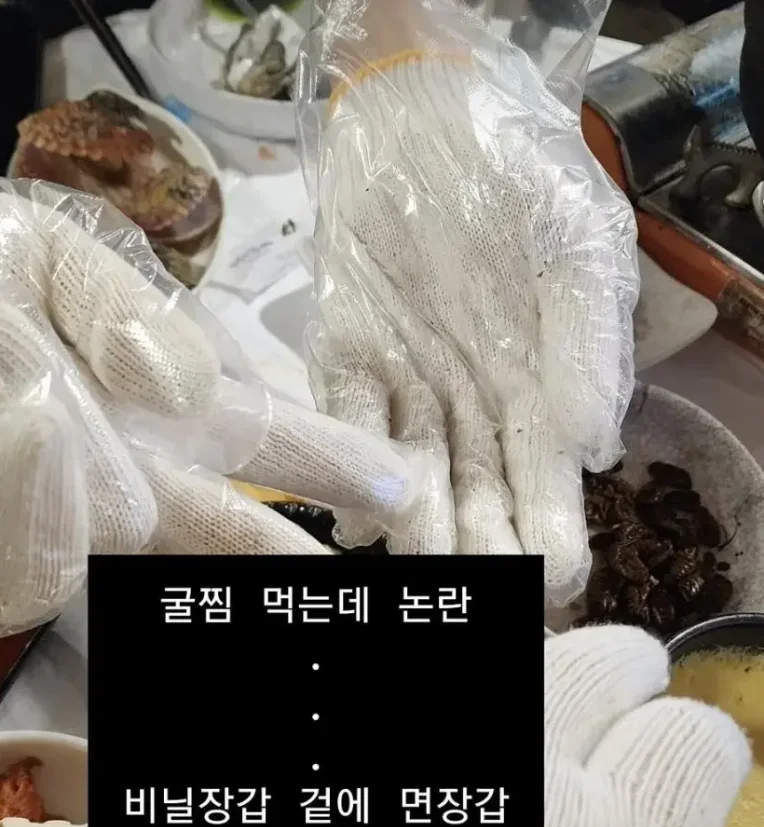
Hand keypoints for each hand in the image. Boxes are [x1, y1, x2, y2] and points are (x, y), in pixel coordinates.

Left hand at [0, 179, 420, 637]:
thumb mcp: (36, 251)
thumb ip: (128, 303)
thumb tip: (193, 387)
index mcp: (144, 402)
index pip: (259, 437)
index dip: (332, 462)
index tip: (395, 487)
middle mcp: (117, 473)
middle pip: (225, 529)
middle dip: (285, 556)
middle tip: (354, 579)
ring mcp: (54, 528)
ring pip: (135, 523)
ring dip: (100, 444)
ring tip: (12, 351)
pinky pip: (47, 550)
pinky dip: (44, 477)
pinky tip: (24, 408)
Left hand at [93, 626, 747, 826]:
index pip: (684, 751)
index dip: (696, 758)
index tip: (683, 773)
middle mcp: (496, 805)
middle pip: (592, 669)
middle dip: (623, 679)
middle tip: (619, 705)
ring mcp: (389, 782)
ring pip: (486, 655)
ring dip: (526, 652)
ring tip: (538, 663)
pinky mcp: (308, 784)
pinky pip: (366, 675)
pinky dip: (418, 646)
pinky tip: (449, 672)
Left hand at [308, 3, 638, 600]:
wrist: (431, 114)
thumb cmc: (524, 179)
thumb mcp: (581, 248)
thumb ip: (590, 346)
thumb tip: (597, 451)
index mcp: (540, 396)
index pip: (548, 483)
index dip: (552, 531)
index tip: (557, 576)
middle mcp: (473, 411)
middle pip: (479, 495)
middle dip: (482, 549)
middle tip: (485, 595)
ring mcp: (407, 391)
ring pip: (414, 475)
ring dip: (418, 526)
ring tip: (426, 568)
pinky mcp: (345, 362)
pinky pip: (348, 424)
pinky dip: (352, 468)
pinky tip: (358, 516)